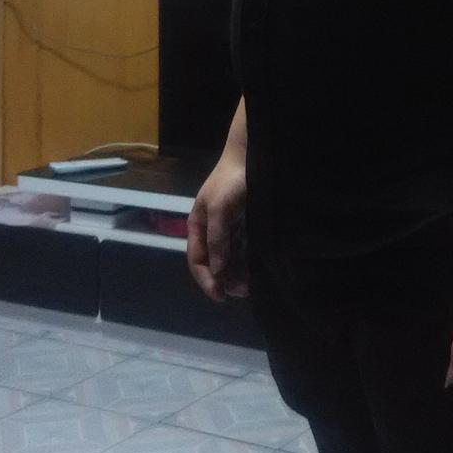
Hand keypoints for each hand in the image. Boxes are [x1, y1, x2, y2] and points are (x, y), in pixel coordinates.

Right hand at [187, 156, 248, 302]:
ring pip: (230, 258)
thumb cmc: (230, 182)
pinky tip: (255, 271)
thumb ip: (217, 239)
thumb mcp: (219, 209)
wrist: (251, 157)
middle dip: (224, 279)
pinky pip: (243, 249)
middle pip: (214, 262)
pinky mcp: (245, 225)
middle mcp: (211, 230)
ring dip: (236, 274)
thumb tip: (217, 269)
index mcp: (197, 226)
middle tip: (241, 292)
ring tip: (249, 286)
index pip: (197, 260)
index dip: (206, 280)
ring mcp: (228, 228)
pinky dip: (246, 262)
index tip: (220, 295)